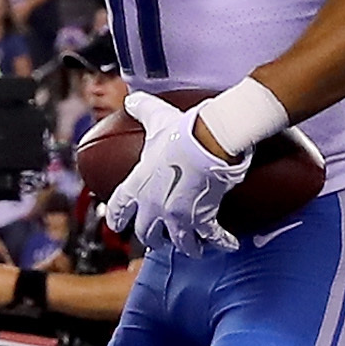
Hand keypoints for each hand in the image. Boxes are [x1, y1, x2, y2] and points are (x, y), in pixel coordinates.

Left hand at [102, 94, 248, 256]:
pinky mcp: (202, 219)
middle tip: (158, 240)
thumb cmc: (182, 130)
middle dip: (152, 238)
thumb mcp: (157, 119)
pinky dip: (221, 242)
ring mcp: (177, 216)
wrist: (209, 140)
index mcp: (138, 184)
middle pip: (147, 233)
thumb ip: (142, 109)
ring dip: (187, 246)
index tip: (116, 226)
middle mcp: (153, 205)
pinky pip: (211, 237)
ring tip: (194, 247)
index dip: (116, 218)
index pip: (119, 207)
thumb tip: (132, 98)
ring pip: (178, 242)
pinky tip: (228, 244)